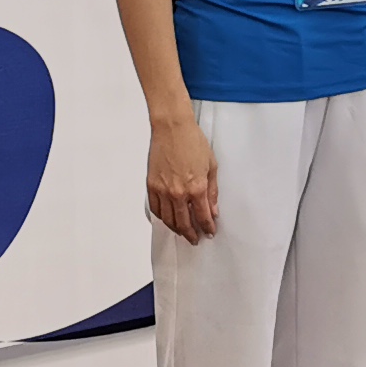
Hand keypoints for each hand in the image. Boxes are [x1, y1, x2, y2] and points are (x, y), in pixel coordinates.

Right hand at [146, 111, 219, 242]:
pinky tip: (168, 219)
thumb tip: (214, 209)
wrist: (172, 127)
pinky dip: (162, 218)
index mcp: (196, 187)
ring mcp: (163, 190)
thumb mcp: (211, 165)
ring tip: (183, 232)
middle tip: (196, 238)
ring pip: (169, 219)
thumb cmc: (192, 141)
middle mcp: (178, 193)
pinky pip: (156, 209)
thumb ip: (212, 191)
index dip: (207, 227)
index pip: (202, 217)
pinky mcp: (151, 186)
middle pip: (184, 223)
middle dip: (191, 233)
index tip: (209, 232)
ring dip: (177, 229)